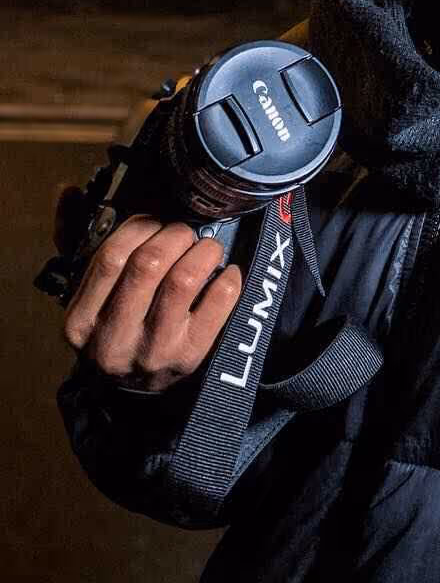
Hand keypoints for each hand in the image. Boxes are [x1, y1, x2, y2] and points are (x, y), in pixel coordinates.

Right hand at [62, 215, 242, 391]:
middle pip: (149, 264)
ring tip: (206, 247)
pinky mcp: (192, 357)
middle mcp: (114, 340)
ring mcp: (154, 351)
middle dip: (174, 234)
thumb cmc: (112, 326)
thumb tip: (68, 191)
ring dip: (202, 251)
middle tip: (184, 231)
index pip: (110, 257)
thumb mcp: (87, 294)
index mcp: (81, 322)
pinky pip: (219, 302)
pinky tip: (225, 272)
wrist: (134, 391)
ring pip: (184, 280)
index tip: (154, 221)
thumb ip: (74, 241)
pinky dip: (228, 277)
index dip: (139, 227)